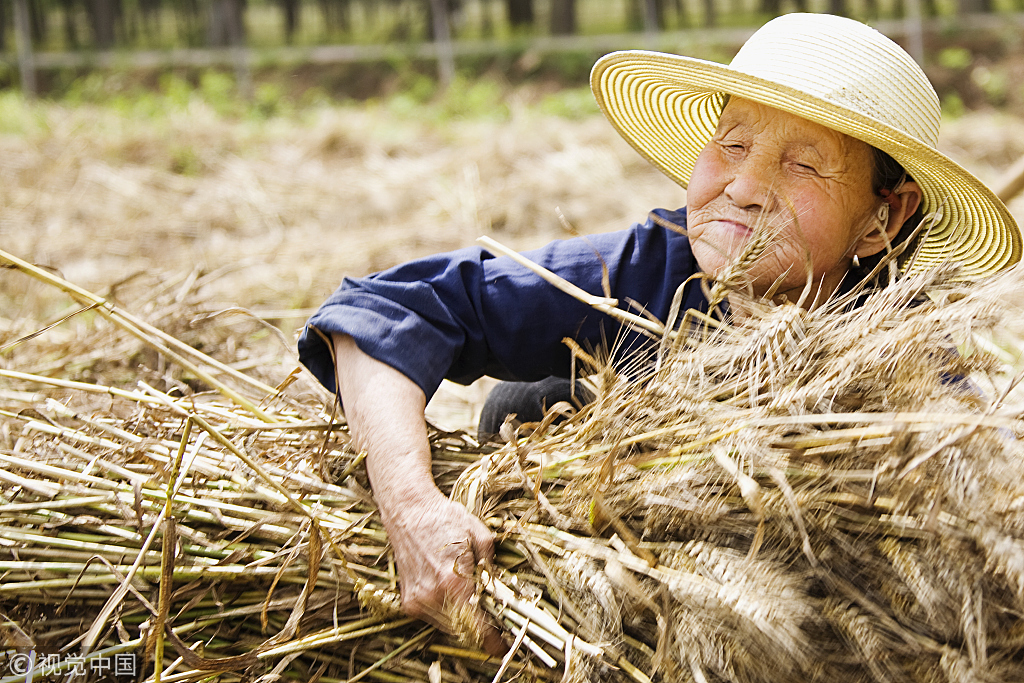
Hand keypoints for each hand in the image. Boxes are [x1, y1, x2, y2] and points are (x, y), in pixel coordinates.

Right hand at [381, 487, 504, 654]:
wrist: (408, 511)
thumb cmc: (445, 519)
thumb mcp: (479, 536)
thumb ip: (492, 568)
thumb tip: (502, 591)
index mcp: (452, 581)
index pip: (475, 626)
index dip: (491, 640)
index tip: (502, 647)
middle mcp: (432, 596)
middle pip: (463, 629)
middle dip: (480, 628)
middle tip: (493, 618)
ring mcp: (417, 600)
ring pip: (448, 626)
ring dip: (463, 621)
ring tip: (472, 600)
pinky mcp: (408, 601)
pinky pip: (434, 618)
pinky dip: (447, 613)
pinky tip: (452, 593)